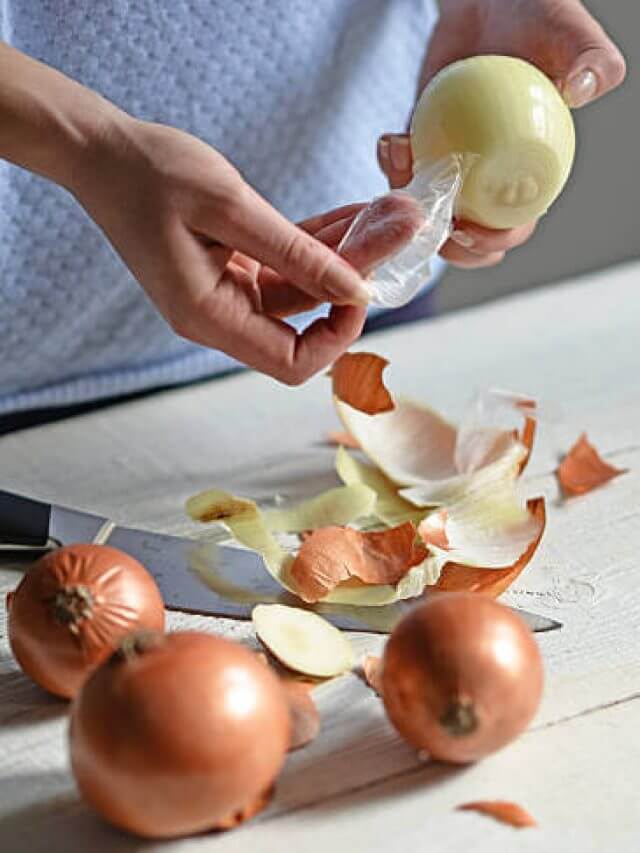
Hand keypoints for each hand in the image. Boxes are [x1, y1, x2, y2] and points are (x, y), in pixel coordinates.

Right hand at [70, 119, 377, 384]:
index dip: (337, 335)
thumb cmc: (151, 174)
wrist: (101, 152)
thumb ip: (296, 253)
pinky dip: (318, 243)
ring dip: (343, 254)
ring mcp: (225, 292)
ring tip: (386, 212)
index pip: (292, 362)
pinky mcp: (230, 267)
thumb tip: (356, 290)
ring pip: (302, 289)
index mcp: (209, 316)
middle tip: (398, 228)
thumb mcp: (228, 207)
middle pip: (305, 322)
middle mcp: (219, 315)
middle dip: (353, 280)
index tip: (363, 286)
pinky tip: (355, 212)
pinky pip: (286, 265)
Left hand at [377, 0, 625, 268]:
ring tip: (402, 154)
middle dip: (441, 244)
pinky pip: (403, 171)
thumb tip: (580, 89)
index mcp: (530, 175)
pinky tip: (390, 140)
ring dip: (406, 200)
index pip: (513, 227)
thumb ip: (588, 58)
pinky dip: (391, 165)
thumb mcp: (568, 32)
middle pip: (466, 236)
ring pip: (428, 210)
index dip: (492, 242)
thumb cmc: (536, 16)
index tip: (467, 230)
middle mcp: (491, 180)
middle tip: (424, 216)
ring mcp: (454, 167)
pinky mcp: (423, 148)